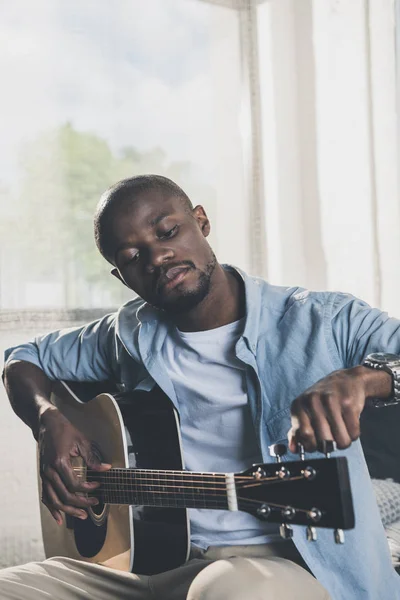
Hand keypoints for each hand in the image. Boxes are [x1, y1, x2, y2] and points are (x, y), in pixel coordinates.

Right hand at [38, 408, 110, 524]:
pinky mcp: (42, 476)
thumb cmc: (65, 431)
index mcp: (59, 462)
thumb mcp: (81, 441)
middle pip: (65, 496)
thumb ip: (92, 458)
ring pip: (54, 500)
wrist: (47, 424)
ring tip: (81, 516)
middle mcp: (49, 471)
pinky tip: (59, 518)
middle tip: (93, 504)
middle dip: (80, 503)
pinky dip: (52, 509)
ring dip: (68, 510)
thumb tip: (106, 469)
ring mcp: (44, 475)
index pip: (74, 484)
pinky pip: (45, 496)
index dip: (88, 489)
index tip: (98, 485)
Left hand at [288, 366, 390, 452]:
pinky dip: (353, 434)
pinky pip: (354, 432)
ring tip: (341, 432)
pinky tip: (349, 424)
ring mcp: (331, 400)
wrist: (346, 380)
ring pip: (341, 440)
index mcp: (299, 405)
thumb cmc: (322, 401)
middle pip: (324, 440)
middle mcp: (313, 401)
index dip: (312, 446)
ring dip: (343, 442)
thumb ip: (297, 431)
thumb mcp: (304, 411)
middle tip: (331, 439)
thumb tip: (294, 449)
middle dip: (330, 446)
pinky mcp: (349, 403)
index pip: (304, 435)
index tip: (317, 445)